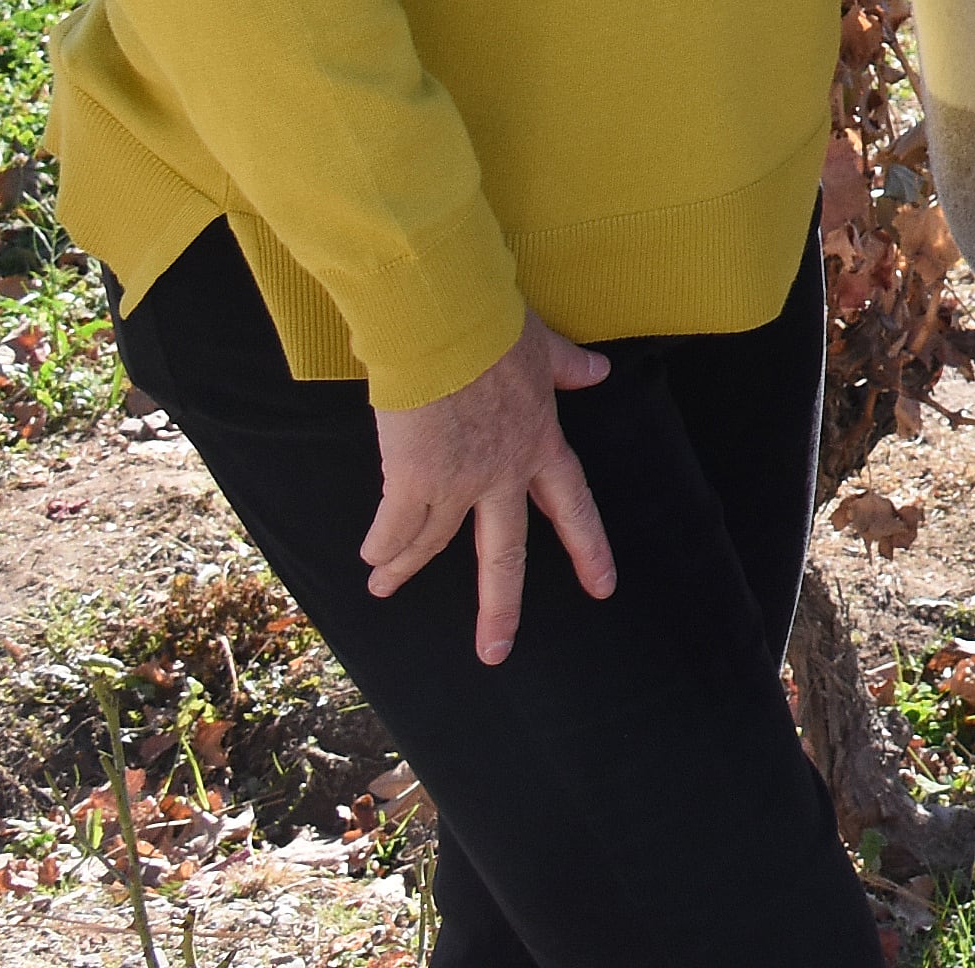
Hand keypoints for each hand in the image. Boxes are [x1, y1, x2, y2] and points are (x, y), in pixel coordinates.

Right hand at [362, 313, 616, 664]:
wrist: (446, 323)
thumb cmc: (494, 326)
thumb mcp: (543, 348)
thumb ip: (569, 368)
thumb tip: (598, 371)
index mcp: (541, 444)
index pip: (572, 505)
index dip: (588, 547)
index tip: (604, 587)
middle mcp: (503, 474)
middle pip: (504, 554)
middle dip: (500, 608)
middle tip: (495, 652)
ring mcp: (459, 482)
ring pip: (434, 543)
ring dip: (405, 569)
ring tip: (384, 587)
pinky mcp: (413, 480)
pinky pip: (394, 526)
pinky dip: (382, 544)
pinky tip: (371, 558)